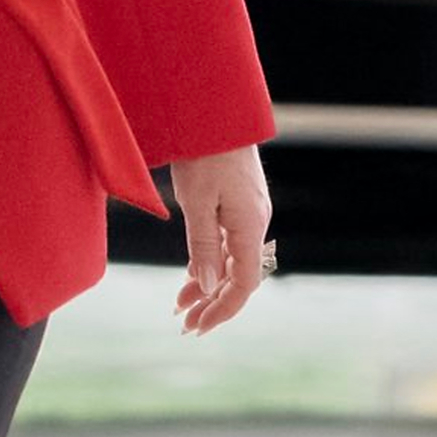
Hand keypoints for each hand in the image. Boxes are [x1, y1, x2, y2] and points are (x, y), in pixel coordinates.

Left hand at [166, 145, 274, 330]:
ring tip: (181, 305)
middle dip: (213, 303)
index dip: (222, 309)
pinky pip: (228, 242)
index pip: (244, 283)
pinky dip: (209, 261)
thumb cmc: (203, 152)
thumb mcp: (198, 202)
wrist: (214, 109)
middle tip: (186, 325)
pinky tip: (192, 274)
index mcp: (251, 226)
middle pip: (239, 276)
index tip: (197, 327)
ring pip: (232, 260)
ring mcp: (248, 212)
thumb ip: (204, 246)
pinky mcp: (238, 202)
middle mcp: (255, 222)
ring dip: (208, 285)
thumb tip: (209, 288)